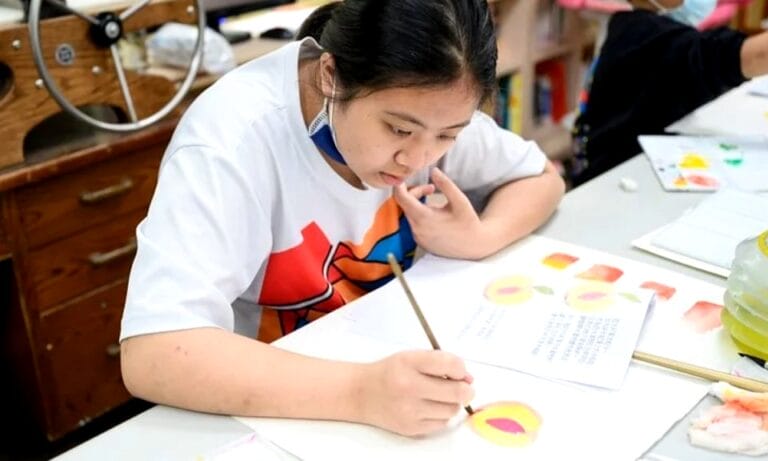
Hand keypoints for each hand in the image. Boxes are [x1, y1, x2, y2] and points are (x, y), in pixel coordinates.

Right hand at [357, 350, 473, 436]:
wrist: (361, 393)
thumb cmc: (390, 372)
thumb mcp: (411, 357)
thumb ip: (440, 362)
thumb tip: (468, 379)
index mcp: (409, 363)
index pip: (450, 364)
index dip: (461, 368)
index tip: (458, 371)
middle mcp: (409, 387)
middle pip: (457, 392)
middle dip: (466, 389)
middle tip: (462, 387)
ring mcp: (410, 410)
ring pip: (452, 410)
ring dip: (451, 403)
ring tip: (439, 396)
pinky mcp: (411, 428)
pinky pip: (441, 423)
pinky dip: (440, 415)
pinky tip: (428, 407)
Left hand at [393, 167, 483, 258]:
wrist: (474, 247)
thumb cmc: (468, 223)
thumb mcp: (460, 201)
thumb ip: (446, 185)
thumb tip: (433, 170)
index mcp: (424, 217)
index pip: (400, 197)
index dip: (399, 184)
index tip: (405, 176)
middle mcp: (417, 229)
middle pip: (404, 204)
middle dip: (415, 192)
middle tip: (432, 188)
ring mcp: (417, 237)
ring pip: (408, 213)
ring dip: (417, 203)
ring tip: (436, 202)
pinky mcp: (420, 241)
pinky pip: (413, 223)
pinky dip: (419, 214)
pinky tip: (435, 214)